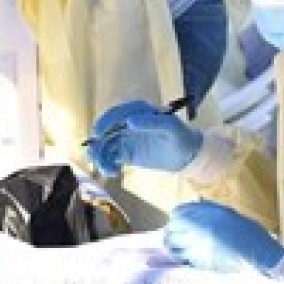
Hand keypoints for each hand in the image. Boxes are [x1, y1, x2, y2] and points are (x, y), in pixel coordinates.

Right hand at [87, 101, 203, 176]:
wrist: (188, 156)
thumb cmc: (182, 137)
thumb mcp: (170, 128)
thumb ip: (151, 123)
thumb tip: (129, 122)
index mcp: (137, 111)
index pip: (116, 114)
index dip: (104, 123)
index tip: (98, 135)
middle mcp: (127, 123)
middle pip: (106, 130)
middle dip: (98, 143)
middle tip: (95, 157)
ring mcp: (125, 138)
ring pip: (105, 145)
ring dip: (100, 157)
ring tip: (106, 170)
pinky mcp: (126, 153)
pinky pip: (111, 157)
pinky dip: (107, 164)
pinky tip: (111, 172)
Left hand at [163, 200, 283, 274]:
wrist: (262, 258)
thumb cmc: (250, 233)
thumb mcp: (229, 214)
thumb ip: (209, 209)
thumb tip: (195, 202)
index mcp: (204, 218)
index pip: (176, 215)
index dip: (177, 215)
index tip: (178, 217)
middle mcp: (196, 234)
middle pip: (171, 231)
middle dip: (171, 231)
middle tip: (175, 231)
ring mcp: (197, 251)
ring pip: (173, 248)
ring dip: (173, 245)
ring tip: (177, 244)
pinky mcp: (201, 265)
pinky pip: (184, 259)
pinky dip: (182, 256)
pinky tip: (188, 255)